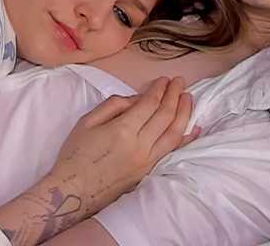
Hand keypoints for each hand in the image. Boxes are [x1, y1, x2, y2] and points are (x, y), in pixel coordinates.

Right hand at [47, 76, 198, 214]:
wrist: (74, 190)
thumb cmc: (75, 154)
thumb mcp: (87, 121)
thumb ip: (114, 106)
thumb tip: (137, 100)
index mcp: (122, 130)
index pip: (149, 104)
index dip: (159, 90)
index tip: (164, 79)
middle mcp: (140, 146)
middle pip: (165, 116)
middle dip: (174, 95)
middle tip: (179, 81)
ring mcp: (147, 161)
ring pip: (174, 134)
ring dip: (184, 113)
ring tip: (188, 97)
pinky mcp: (149, 172)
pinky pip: (172, 152)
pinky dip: (186, 139)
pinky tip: (195, 128)